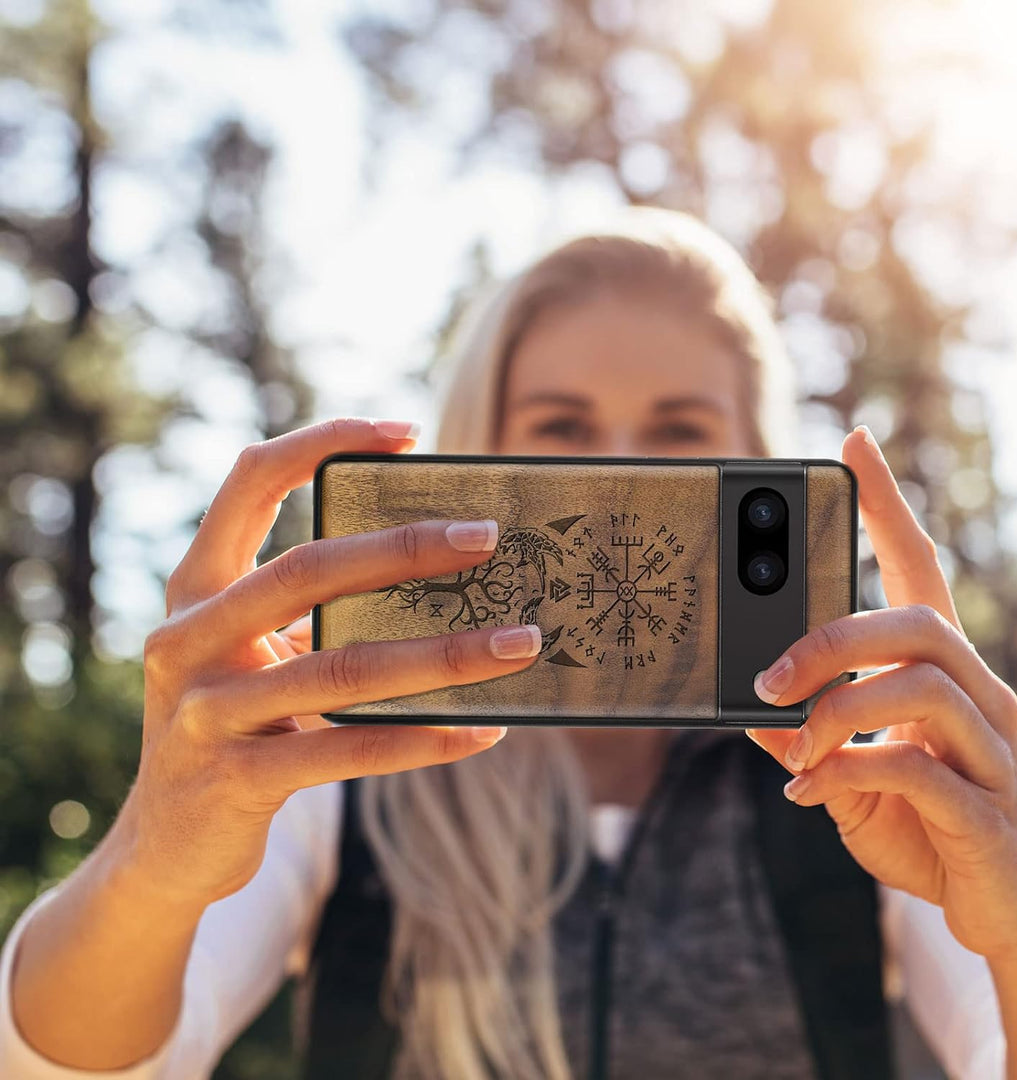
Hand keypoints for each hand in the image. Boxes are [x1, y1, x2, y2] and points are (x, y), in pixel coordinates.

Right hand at [116, 418, 542, 909]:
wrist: (165, 845)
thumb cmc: (234, 724)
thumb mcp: (253, 654)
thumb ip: (312, 613)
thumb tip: (441, 575)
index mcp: (196, 588)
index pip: (251, 482)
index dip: (323, 442)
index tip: (407, 432)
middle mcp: (188, 638)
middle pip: (307, 570)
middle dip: (405, 549)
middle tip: (488, 539)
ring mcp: (205, 712)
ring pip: (342, 669)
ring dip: (444, 654)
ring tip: (518, 643)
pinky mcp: (235, 780)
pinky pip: (348, 750)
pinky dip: (424, 739)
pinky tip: (483, 730)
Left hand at [745, 425, 1016, 962]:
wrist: (993, 908)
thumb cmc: (918, 821)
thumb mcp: (843, 770)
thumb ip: (801, 734)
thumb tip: (744, 706)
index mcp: (939, 670)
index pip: (918, 568)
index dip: (887, 505)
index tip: (853, 443)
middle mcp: (977, 693)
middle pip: (917, 621)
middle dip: (830, 640)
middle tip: (765, 678)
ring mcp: (991, 749)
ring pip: (920, 685)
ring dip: (835, 711)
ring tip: (791, 746)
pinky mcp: (987, 809)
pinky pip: (916, 767)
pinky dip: (849, 770)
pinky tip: (810, 791)